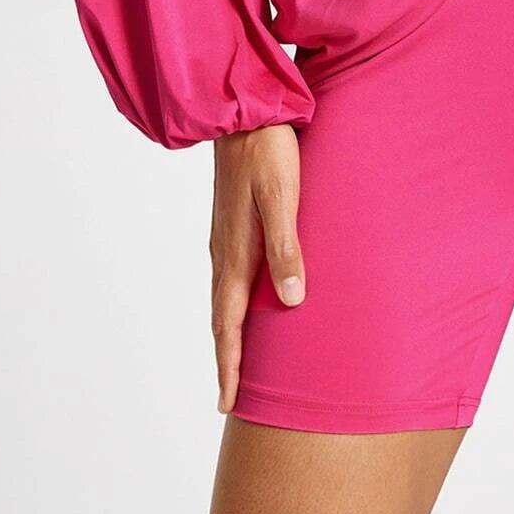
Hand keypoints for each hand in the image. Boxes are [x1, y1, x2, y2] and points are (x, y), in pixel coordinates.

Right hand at [210, 124, 305, 413]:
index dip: (230, 365)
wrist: (240, 109)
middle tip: (230, 396)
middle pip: (223, 318)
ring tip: (238, 358)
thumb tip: (290, 302)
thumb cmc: (267, 151)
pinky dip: (236, 302)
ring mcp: (226, 236)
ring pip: (226, 296)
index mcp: (235, 253)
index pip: (229, 325)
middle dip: (227, 358)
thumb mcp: (281, 197)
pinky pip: (231, 275)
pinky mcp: (233, 221)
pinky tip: (250, 299)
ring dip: (231, 331)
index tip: (227, 404)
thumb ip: (286, 247)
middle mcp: (225, 251)